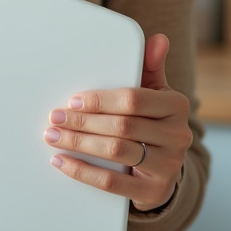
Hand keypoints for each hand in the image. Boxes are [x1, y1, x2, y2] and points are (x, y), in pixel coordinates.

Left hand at [43, 34, 191, 212]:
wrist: (165, 169)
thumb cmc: (152, 122)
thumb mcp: (154, 93)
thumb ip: (150, 67)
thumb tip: (157, 39)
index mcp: (176, 105)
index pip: (133, 100)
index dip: (99, 101)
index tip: (72, 101)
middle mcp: (178, 135)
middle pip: (121, 126)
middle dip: (82, 122)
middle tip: (54, 118)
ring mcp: (168, 166)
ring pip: (115, 152)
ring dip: (78, 144)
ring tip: (53, 137)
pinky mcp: (154, 191)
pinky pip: (112, 182)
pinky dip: (83, 171)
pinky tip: (62, 161)